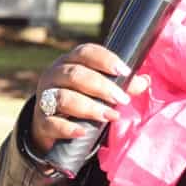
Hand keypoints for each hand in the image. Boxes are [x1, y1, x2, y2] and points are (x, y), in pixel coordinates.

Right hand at [30, 44, 149, 153]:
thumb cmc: (82, 100)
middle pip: (76, 75)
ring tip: (110, 116)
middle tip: (123, 99)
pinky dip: (68, 128)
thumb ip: (122, 85)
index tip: (124, 71)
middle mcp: (54, 76)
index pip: (85, 52)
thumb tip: (144, 81)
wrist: (54, 127)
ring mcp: (44, 98)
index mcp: (70, 62)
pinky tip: (82, 132)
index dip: (105, 59)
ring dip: (89, 107)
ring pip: (63, 98)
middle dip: (102, 86)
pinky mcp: (41, 121)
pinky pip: (51, 123)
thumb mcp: (101, 91)